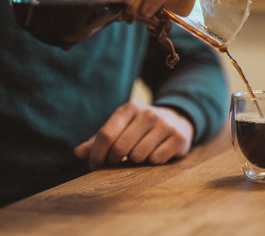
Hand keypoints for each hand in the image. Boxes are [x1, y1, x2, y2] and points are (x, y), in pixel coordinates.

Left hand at [74, 103, 193, 169]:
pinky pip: (156, 160)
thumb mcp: (121, 127)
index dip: (97, 154)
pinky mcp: (178, 137)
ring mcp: (164, 125)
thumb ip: (99, 139)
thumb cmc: (141, 128)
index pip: (106, 134)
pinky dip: (152, 162)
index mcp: (129, 109)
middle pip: (120, 147)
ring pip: (138, 156)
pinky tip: (155, 153)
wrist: (177, 120)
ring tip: (139, 154)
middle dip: (115, 159)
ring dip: (135, 161)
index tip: (94, 165)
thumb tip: (77, 153)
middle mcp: (147, 114)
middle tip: (118, 160)